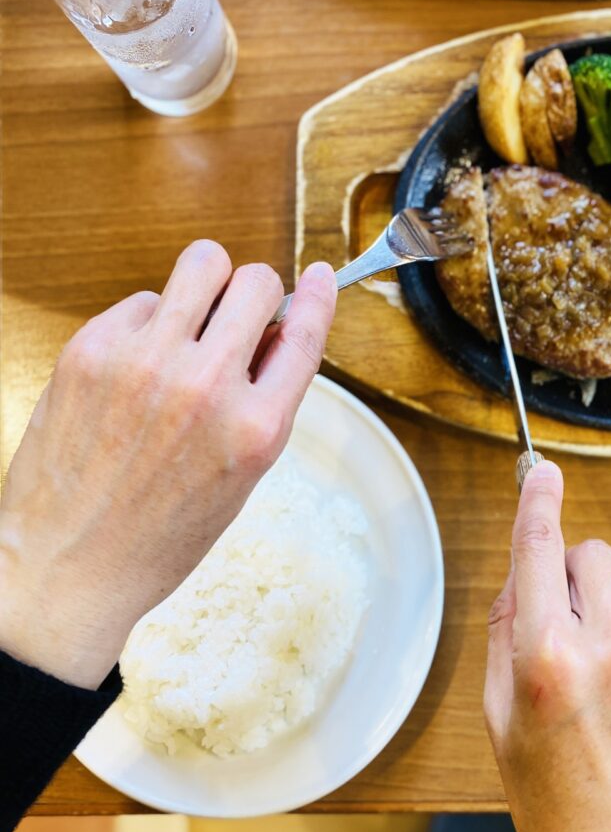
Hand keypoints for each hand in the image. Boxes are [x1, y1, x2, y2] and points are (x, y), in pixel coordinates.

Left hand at [0, 240, 336, 688]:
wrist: (68, 566)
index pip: (305, 336)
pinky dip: (149, 322)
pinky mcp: (91, 349)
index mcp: (256, 429)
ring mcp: (144, 362)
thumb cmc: (159, 535)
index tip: (322, 276)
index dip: (319, 298)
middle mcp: (205, 387)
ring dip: (208, 285)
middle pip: (256, 282)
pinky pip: (142, 300)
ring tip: (193, 321)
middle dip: (258, 293)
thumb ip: (267, 404)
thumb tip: (277, 335)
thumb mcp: (243, 478)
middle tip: (241, 316)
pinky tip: (138, 365)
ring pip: (200, 265)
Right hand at [484, 461, 610, 831]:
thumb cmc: (553, 799)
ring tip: (596, 700)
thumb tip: (521, 574)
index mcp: (547, 657)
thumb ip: (505, 634)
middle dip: (571, 575)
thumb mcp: (499, 720)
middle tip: (558, 626)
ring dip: (603, 627)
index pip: (540, 551)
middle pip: (592, 555)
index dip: (538, 502)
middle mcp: (608, 647)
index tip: (541, 470)